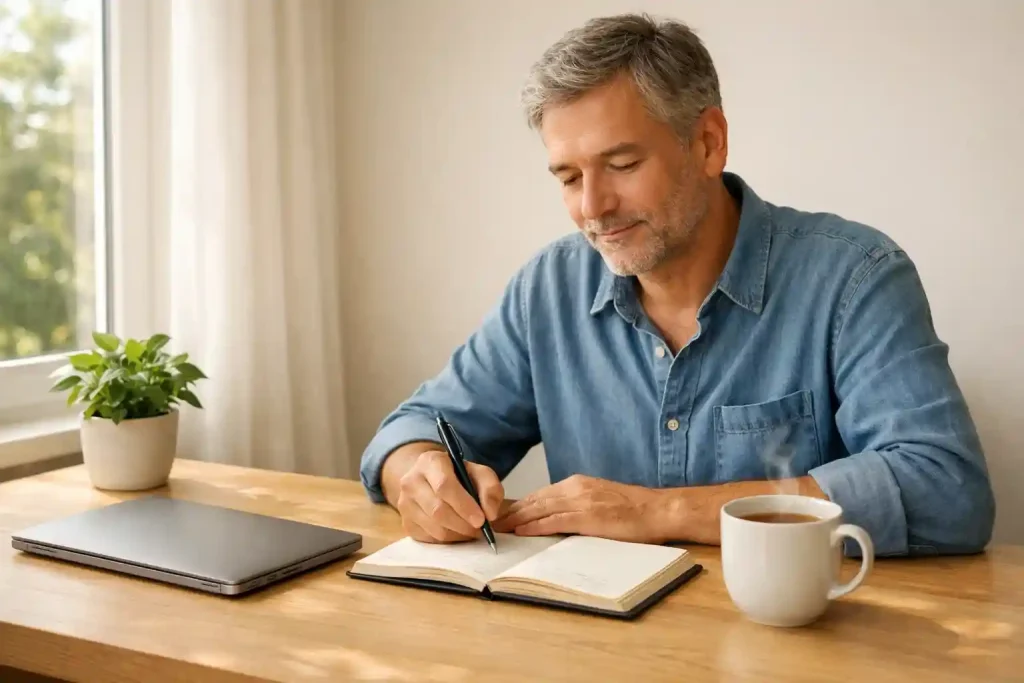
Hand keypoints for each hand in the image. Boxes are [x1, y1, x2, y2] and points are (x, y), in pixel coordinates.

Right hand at [393, 450, 503, 543]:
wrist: (430, 480)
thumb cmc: (458, 476)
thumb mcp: (478, 473)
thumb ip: (490, 488)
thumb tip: (490, 514)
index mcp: (429, 462)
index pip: (444, 486)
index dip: (464, 506)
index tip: (481, 519)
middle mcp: (411, 481)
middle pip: (438, 510)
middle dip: (463, 524)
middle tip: (480, 529)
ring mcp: (404, 504)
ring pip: (434, 528)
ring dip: (458, 534)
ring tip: (471, 529)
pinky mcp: (406, 523)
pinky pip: (430, 539)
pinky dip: (449, 540)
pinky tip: (458, 531)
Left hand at [492, 474, 666, 543]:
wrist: (658, 510)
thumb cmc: (632, 509)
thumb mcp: (599, 499)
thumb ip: (577, 504)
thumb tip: (555, 516)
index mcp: (577, 484)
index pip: (540, 494)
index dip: (518, 504)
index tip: (501, 512)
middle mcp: (576, 488)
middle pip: (535, 500)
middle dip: (510, 511)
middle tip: (489, 521)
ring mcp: (582, 502)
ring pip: (540, 509)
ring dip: (516, 519)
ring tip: (498, 527)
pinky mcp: (589, 517)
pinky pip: (555, 521)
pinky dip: (535, 526)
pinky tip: (521, 531)